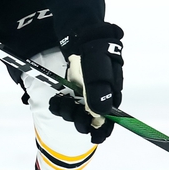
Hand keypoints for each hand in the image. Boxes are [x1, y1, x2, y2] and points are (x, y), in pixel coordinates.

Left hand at [48, 23, 123, 143]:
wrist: (81, 32)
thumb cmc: (95, 50)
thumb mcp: (100, 68)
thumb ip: (100, 90)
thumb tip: (100, 115)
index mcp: (111, 95)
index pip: (110, 121)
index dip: (102, 131)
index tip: (93, 136)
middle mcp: (100, 97)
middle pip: (91, 120)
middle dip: (80, 119)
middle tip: (72, 110)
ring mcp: (85, 94)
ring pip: (76, 114)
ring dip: (67, 112)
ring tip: (61, 102)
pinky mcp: (72, 90)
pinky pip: (65, 106)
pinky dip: (59, 105)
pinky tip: (56, 100)